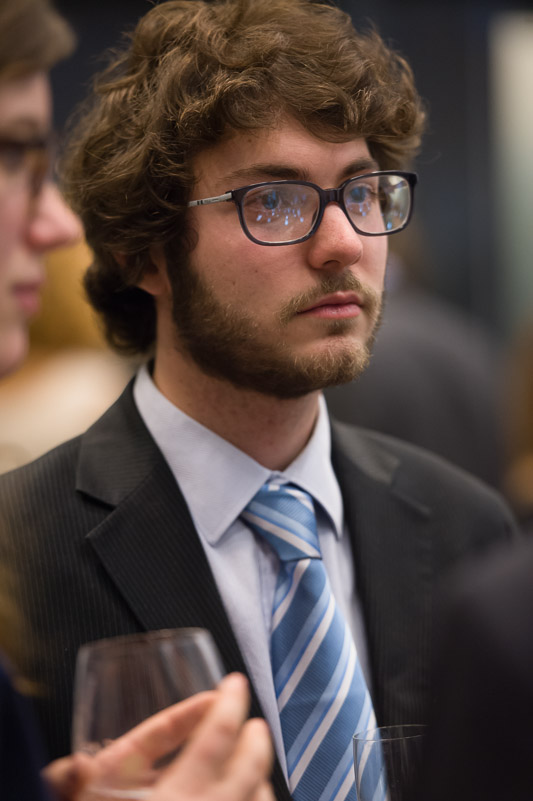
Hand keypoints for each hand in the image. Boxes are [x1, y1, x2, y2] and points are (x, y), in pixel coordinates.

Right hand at [43, 673, 274, 800]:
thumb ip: (77, 782)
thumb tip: (74, 766)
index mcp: (174, 796)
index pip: (214, 733)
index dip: (228, 703)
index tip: (234, 684)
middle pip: (250, 765)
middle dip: (256, 736)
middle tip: (255, 720)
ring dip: (263, 777)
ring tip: (258, 763)